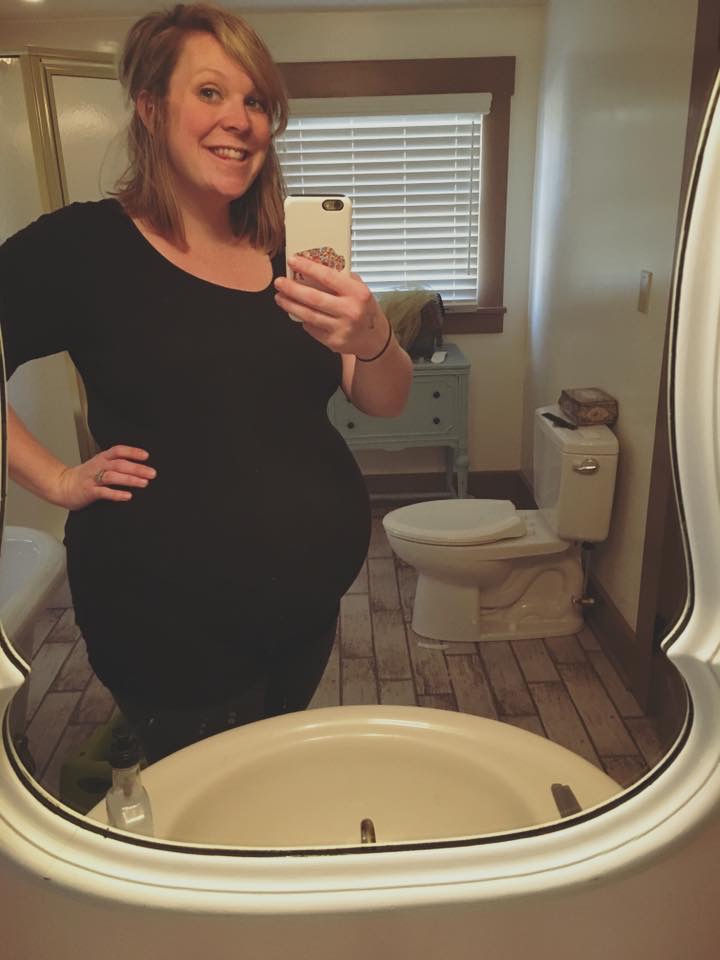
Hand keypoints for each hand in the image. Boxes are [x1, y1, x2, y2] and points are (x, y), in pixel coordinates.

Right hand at [54, 445, 155, 510]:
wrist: (62, 486)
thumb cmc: (85, 476)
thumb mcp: (99, 465)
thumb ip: (115, 463)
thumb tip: (139, 466)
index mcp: (101, 458)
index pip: (118, 451)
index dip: (132, 452)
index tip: (146, 456)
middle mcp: (98, 466)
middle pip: (119, 464)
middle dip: (137, 468)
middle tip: (152, 473)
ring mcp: (93, 479)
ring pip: (113, 477)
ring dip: (129, 479)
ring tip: (144, 483)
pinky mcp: (89, 492)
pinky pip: (104, 492)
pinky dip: (116, 494)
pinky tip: (128, 496)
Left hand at [273, 255, 390, 357]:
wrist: (375, 339)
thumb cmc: (364, 309)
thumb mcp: (360, 290)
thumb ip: (342, 279)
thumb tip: (315, 265)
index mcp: (358, 293)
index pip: (328, 277)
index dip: (308, 268)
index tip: (293, 261)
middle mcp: (350, 311)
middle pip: (313, 298)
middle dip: (292, 289)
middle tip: (279, 282)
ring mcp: (341, 328)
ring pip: (309, 315)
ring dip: (291, 305)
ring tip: (280, 297)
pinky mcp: (333, 342)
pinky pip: (312, 329)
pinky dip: (302, 319)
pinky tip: (297, 312)